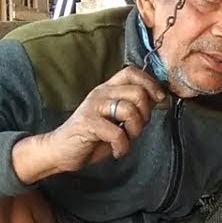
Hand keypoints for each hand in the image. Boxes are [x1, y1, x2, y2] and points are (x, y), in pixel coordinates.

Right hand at [13, 66, 166, 182]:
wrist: (62, 151)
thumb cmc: (93, 136)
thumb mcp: (118, 119)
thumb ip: (135, 107)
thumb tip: (158, 98)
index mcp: (108, 89)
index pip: (132, 72)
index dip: (150, 83)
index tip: (159, 99)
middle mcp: (101, 93)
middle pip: (138, 92)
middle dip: (145, 115)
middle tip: (135, 130)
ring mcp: (93, 107)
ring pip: (129, 110)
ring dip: (134, 131)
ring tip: (124, 140)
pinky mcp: (88, 123)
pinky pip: (117, 133)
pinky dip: (122, 147)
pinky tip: (116, 150)